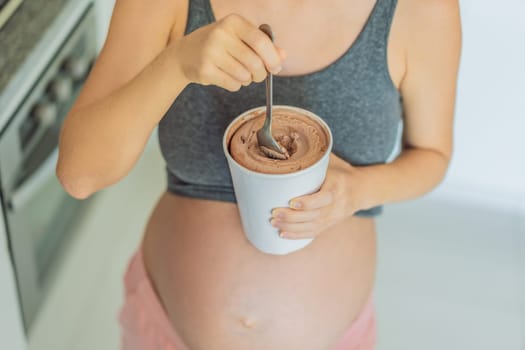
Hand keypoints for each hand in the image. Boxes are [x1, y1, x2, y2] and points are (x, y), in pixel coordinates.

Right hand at [170, 14, 285, 91]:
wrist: (186, 54)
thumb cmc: (221, 45)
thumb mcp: (241, 38)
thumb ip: (264, 46)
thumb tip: (283, 56)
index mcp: (233, 22)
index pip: (260, 41)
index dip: (272, 58)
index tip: (276, 68)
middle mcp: (220, 34)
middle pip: (254, 62)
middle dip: (261, 74)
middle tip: (258, 75)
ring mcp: (210, 52)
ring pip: (244, 76)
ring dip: (247, 80)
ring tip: (239, 73)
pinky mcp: (204, 70)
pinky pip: (233, 85)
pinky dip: (236, 85)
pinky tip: (227, 76)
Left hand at [270, 154, 369, 238]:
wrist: (362, 189)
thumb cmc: (341, 171)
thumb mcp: (332, 160)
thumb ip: (314, 156)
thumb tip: (286, 146)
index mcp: (338, 185)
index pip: (325, 197)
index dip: (308, 202)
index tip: (291, 202)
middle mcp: (337, 204)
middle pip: (315, 214)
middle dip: (293, 217)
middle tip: (274, 213)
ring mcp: (334, 216)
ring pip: (312, 226)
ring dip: (291, 227)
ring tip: (273, 223)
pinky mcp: (329, 224)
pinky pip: (314, 233)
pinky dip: (297, 235)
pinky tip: (282, 234)